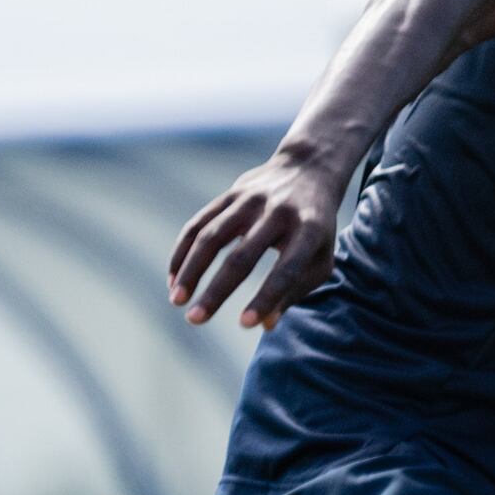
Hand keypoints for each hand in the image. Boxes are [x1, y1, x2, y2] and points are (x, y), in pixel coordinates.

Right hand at [170, 147, 350, 327]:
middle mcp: (279, 212)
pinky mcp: (229, 194)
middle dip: (217, 291)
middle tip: (195, 320)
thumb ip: (296, 290)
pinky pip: (198, 224)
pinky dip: (183, 252)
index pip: (287, 269)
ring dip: (190, 271)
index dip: (267, 297)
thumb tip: (265, 325)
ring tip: (177, 301)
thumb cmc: (316, 228)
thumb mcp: (320, 257)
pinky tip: (174, 278)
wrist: (308, 169)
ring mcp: (251, 200)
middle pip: (242, 256)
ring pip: (212, 237)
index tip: (246, 325)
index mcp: (310, 231)